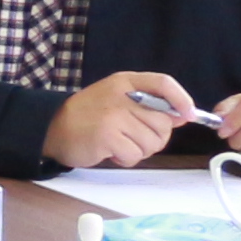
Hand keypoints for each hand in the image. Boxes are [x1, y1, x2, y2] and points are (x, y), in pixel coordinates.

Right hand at [43, 69, 198, 171]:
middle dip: (155, 137)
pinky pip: (135, 154)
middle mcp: (120, 95)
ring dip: (140, 150)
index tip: (188, 115)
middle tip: (132, 136)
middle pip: (164, 122)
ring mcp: (113, 115)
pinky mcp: (106, 136)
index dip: (181, 99)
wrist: (52, 128)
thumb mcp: (118, 99)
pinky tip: (110, 151)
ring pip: (152, 142)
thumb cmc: (89, 116)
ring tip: (119, 142)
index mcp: (125, 82)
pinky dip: (126, 159)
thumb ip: (149, 104)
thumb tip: (183, 114)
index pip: (163, 82)